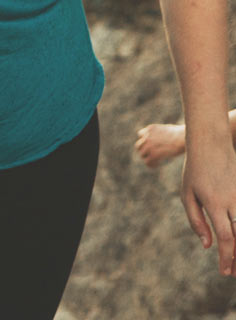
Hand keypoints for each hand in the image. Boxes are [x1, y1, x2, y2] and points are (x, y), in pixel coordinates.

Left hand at [135, 122, 186, 167]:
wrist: (183, 137)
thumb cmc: (182, 133)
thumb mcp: (169, 130)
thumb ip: (162, 134)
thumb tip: (164, 140)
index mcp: (150, 129)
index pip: (140, 135)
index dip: (144, 141)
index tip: (150, 146)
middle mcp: (147, 136)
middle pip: (138, 145)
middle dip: (144, 150)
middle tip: (150, 155)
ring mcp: (149, 145)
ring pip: (142, 154)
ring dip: (147, 158)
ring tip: (154, 162)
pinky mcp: (154, 154)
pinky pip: (147, 161)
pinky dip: (151, 164)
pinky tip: (157, 165)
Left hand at [181, 137, 235, 274]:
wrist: (211, 145)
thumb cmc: (195, 171)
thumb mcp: (187, 194)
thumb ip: (196, 221)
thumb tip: (208, 246)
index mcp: (215, 203)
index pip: (226, 238)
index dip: (227, 258)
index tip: (225, 272)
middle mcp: (233, 201)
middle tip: (233, 273)